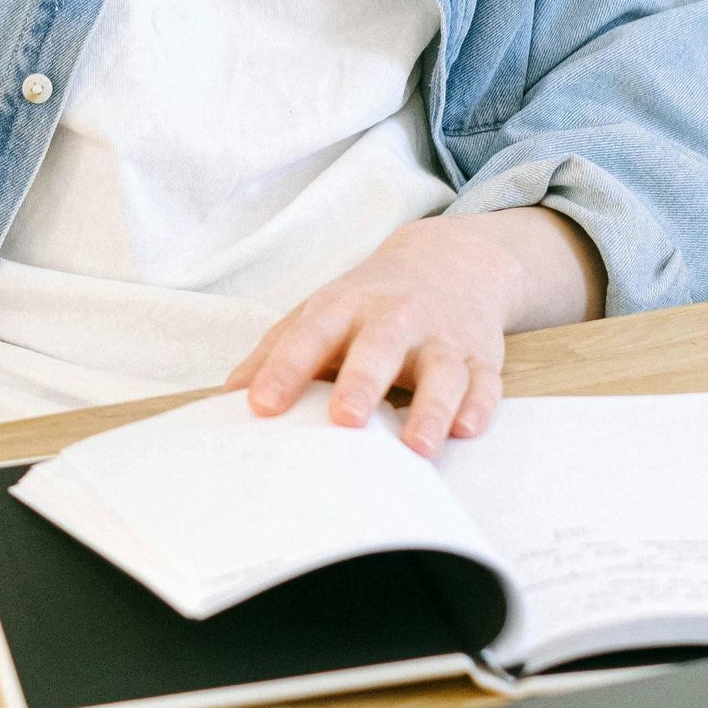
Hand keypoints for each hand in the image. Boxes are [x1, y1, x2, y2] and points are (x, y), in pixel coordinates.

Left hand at [221, 206, 603, 457]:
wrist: (453, 259)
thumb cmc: (370, 302)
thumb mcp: (320, 313)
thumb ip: (274, 354)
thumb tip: (221, 402)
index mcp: (344, 307)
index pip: (310, 334)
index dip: (285, 369)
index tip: (261, 405)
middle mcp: (395, 317)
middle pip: (379, 346)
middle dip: (362, 382)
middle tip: (345, 420)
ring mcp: (441, 336)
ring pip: (440, 370)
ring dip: (429, 407)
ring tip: (416, 447)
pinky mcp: (481, 356)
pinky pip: (486, 382)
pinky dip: (479, 405)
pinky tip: (466, 429)